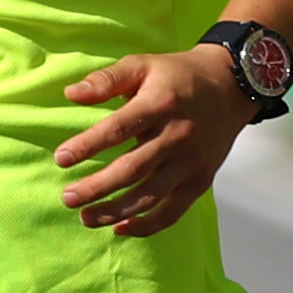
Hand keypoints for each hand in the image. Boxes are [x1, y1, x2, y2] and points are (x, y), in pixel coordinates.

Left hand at [54, 43, 245, 236]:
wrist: (231, 87)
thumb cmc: (178, 76)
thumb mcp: (143, 64)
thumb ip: (107, 79)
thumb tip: (71, 93)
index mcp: (159, 104)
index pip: (118, 129)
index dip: (88, 146)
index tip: (61, 159)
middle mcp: (177, 136)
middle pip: (132, 169)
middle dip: (96, 187)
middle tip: (68, 198)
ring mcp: (190, 162)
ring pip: (150, 196)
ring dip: (115, 211)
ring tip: (85, 217)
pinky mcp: (200, 180)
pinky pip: (173, 211)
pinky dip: (146, 225)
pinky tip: (120, 228)